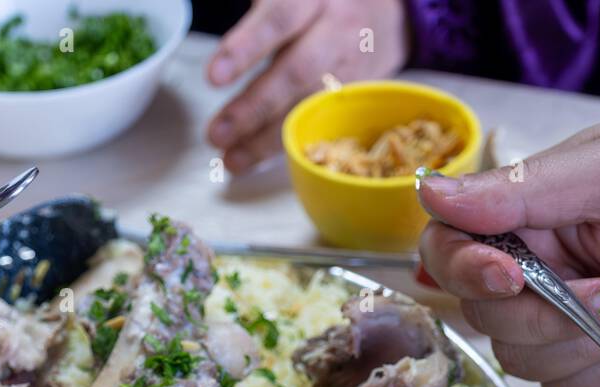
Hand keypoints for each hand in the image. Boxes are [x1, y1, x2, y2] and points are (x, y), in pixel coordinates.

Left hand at [205, 0, 409, 174]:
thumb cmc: (319, 4)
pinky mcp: (357, 95)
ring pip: (310, 106)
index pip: (279, 19)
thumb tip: (221, 50)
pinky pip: (323, 124)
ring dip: (267, 138)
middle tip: (217, 134)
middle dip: (254, 108)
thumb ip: (258, 19)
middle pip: (296, 71)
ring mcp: (351, 64)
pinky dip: (288, 145)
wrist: (386, 15)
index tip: (213, 77)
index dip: (246, 48)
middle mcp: (336, 29)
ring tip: (231, 158)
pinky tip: (258, 159)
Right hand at [416, 123, 599, 386]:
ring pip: (518, 359)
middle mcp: (527, 274)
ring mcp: (553, 327)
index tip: (509, 277)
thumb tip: (427, 190)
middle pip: (478, 314)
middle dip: (546, 312)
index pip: (445, 246)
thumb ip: (522, 188)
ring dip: (586, 339)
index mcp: (522, 217)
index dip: (462, 268)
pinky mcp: (583, 371)